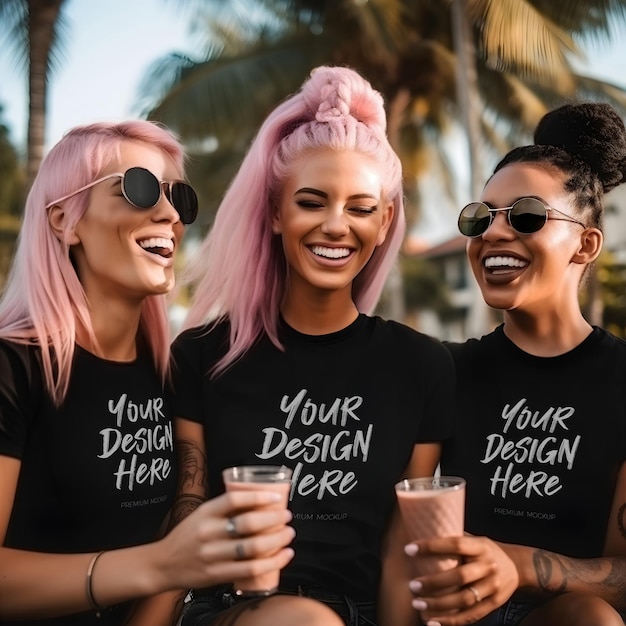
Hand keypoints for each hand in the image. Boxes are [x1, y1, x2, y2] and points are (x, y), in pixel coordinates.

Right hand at [150, 490, 294, 591]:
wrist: (163, 564)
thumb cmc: (189, 535)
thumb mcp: (202, 514)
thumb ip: (226, 509)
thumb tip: (260, 500)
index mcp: (205, 513)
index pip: (234, 500)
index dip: (258, 497)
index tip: (276, 498)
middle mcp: (208, 533)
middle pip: (247, 524)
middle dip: (273, 520)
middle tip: (287, 517)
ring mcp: (212, 555)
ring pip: (252, 548)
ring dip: (276, 540)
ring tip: (288, 534)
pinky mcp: (216, 575)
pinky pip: (250, 570)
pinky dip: (272, 562)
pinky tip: (284, 556)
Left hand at [405, 534, 518, 625]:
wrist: (517, 566)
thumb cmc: (486, 550)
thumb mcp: (475, 539)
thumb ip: (454, 540)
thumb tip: (422, 530)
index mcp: (481, 546)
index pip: (455, 544)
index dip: (431, 546)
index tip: (409, 549)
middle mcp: (487, 566)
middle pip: (460, 576)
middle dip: (434, 582)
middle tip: (413, 584)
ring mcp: (492, 587)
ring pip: (464, 599)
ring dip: (439, 604)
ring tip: (418, 604)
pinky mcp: (492, 604)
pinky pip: (470, 616)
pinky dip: (450, 621)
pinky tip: (432, 621)